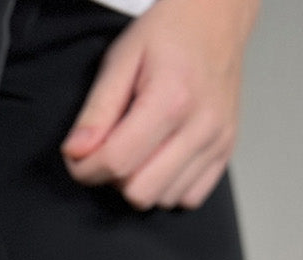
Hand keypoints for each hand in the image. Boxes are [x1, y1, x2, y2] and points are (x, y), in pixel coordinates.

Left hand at [61, 0, 260, 210]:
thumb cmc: (169, 30)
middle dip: (114, 179)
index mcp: (171, 98)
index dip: (86, 169)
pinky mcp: (226, 149)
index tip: (78, 157)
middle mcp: (201, 125)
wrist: (218, 14)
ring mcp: (218, 140)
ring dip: (141, 182)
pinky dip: (169, 186)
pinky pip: (189, 197)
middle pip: (140, 192)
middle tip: (110, 150)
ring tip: (139, 147)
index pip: (116, 163)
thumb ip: (97, 110)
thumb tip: (75, 152)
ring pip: (163, 199)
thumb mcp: (121, 58)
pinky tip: (161, 158)